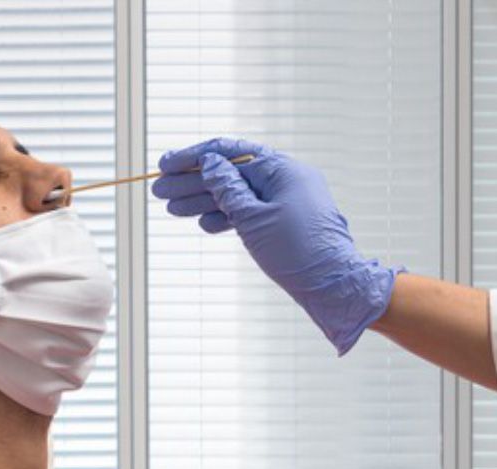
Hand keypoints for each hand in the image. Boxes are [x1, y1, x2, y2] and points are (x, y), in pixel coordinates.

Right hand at [152, 138, 401, 353]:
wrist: (336, 288)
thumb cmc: (298, 252)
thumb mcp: (254, 219)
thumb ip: (228, 188)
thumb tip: (210, 163)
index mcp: (282, 169)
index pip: (230, 152)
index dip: (194, 157)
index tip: (165, 165)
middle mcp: (285, 179)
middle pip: (231, 173)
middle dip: (193, 182)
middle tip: (160, 191)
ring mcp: (286, 202)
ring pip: (238, 195)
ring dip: (205, 201)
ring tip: (172, 209)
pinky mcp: (285, 224)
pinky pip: (251, 213)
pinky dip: (227, 218)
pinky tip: (204, 225)